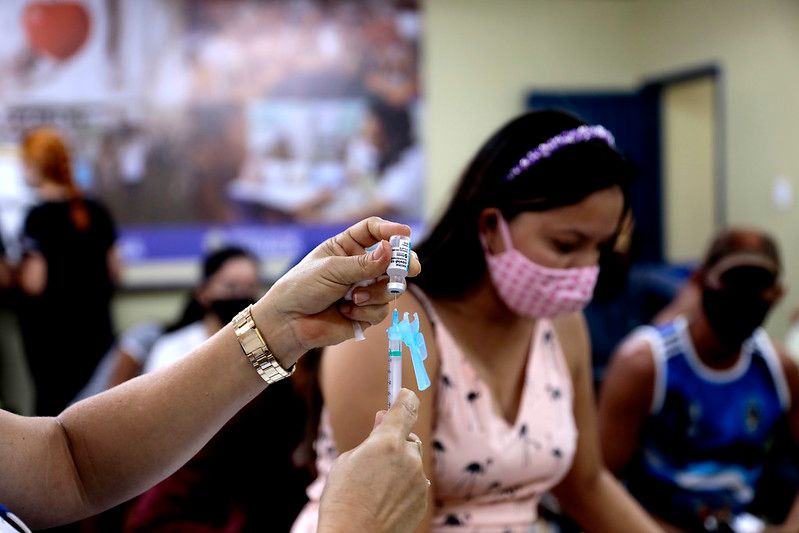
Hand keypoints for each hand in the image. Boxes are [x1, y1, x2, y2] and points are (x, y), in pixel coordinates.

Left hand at [253, 217, 420, 365]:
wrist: (288, 323)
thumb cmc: (302, 288)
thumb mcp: (331, 269)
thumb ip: (363, 264)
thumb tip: (391, 251)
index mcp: (347, 247)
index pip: (373, 231)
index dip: (390, 230)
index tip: (405, 234)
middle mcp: (360, 266)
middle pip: (393, 260)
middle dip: (403, 265)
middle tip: (412, 268)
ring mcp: (365, 290)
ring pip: (391, 288)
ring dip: (376, 293)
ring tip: (353, 298)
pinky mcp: (366, 313)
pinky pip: (382, 310)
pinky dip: (366, 311)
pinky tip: (346, 312)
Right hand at [318, 389, 428, 532]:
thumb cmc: (342, 498)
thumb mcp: (347, 461)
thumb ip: (370, 439)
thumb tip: (383, 420)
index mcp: (388, 442)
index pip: (405, 408)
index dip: (405, 398)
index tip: (405, 394)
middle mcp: (409, 458)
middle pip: (408, 439)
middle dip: (396, 443)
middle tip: (376, 456)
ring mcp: (418, 480)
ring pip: (411, 464)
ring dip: (399, 467)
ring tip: (375, 487)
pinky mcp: (422, 500)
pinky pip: (415, 484)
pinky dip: (403, 487)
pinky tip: (385, 500)